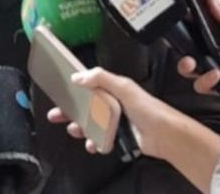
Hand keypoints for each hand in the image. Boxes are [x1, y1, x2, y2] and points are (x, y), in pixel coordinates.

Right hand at [46, 69, 219, 192]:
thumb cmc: (148, 109)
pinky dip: (92, 142)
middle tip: (54, 115)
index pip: (89, 86)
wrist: (164, 135)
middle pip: (84, 106)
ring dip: (79, 128)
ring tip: (74, 130)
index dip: (74, 88)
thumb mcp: (124, 87)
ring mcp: (113, 122)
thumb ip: (101, 78)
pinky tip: (92, 144)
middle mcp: (112, 104)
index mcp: (113, 89)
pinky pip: (98, 140)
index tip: (60, 91)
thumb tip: (78, 76)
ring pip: (89, 124)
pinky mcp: (115, 138)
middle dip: (68, 111)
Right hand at [176, 0, 219, 103]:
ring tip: (195, 64)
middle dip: (179, 51)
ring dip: (188, 68)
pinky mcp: (217, 86)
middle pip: (185, 52)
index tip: (177, 20)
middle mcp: (210, 54)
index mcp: (215, 38)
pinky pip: (203, 86)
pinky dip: (206, 81)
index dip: (182, 26)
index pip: (192, 31)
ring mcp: (212, 70)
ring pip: (189, 71)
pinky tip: (217, 75)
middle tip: (183, 50)